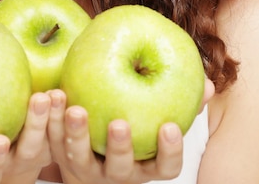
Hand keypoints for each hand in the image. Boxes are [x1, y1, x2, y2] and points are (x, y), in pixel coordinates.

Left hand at [46, 79, 213, 183]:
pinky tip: (50, 94)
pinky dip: (49, 118)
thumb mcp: (154, 119)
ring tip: (76, 110)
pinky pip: (51, 140)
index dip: (169, 151)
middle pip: (121, 167)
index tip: (170, 127)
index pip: (165, 168)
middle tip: (119, 124)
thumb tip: (209, 85)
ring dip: (76, 133)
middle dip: (120, 147)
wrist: (86, 155)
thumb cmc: (130, 126)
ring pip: (80, 157)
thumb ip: (178, 100)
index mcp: (145, 165)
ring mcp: (87, 169)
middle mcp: (118, 173)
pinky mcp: (60, 157)